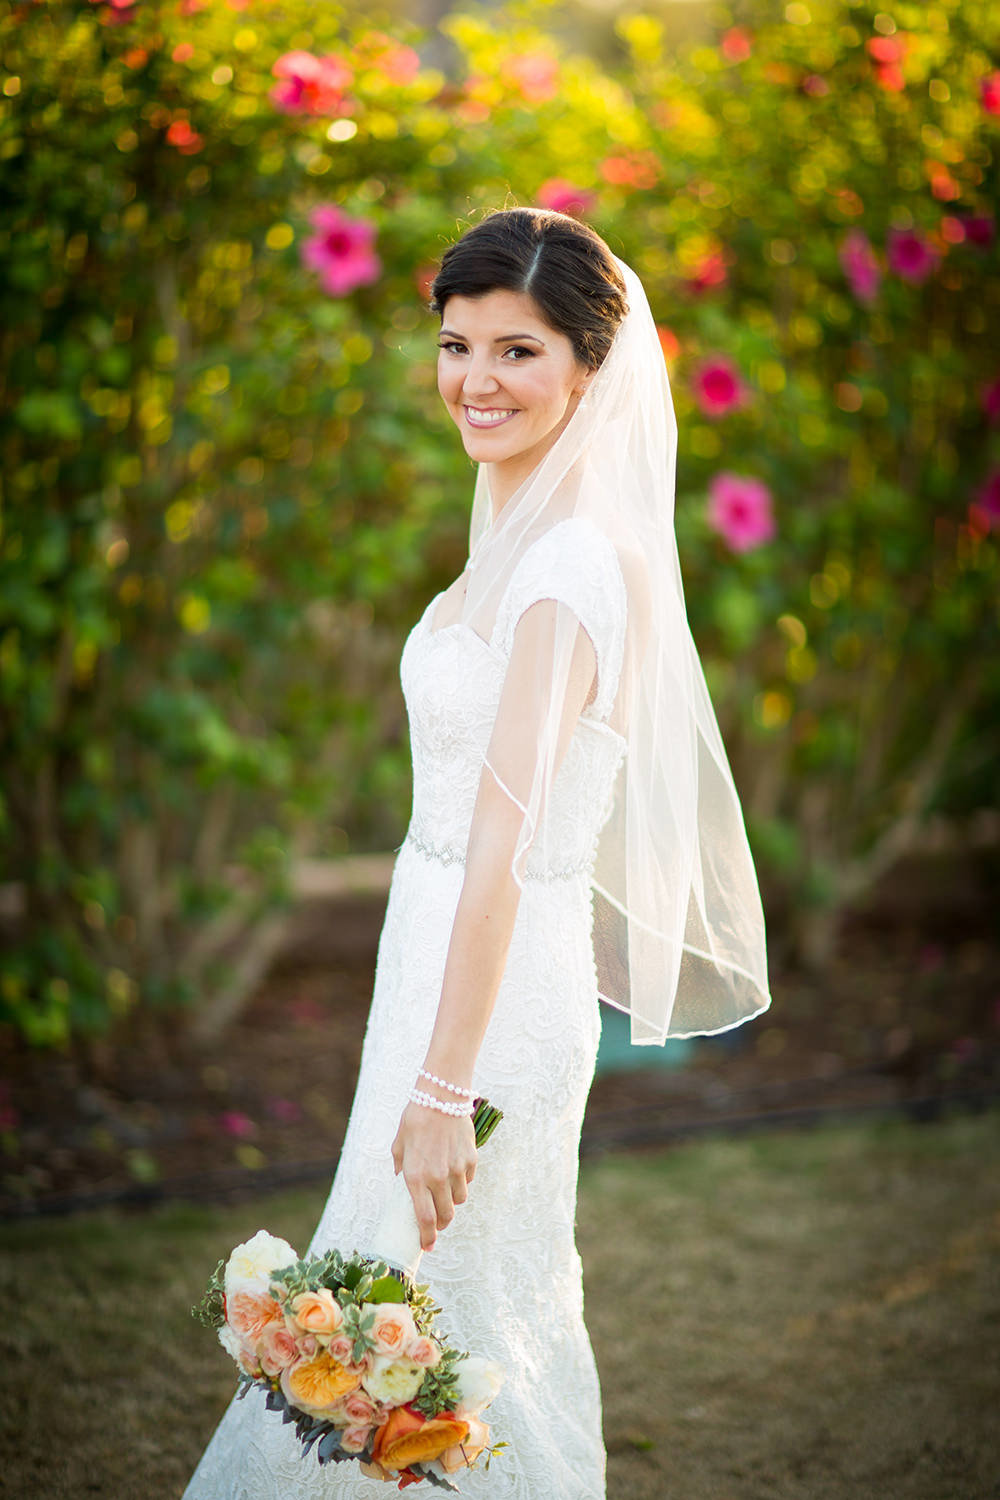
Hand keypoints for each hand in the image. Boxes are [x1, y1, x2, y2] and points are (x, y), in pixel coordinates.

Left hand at [391, 1101, 476, 1251]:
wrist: (440, 1096)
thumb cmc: (415, 1119)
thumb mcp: (399, 1144)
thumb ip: (401, 1167)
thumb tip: (403, 1181)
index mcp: (415, 1177)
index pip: (424, 1219)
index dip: (427, 1237)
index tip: (427, 1246)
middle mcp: (437, 1178)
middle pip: (445, 1215)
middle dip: (441, 1224)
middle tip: (437, 1223)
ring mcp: (456, 1170)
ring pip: (459, 1200)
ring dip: (452, 1202)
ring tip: (445, 1193)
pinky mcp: (470, 1161)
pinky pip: (467, 1181)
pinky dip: (461, 1182)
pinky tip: (454, 1170)